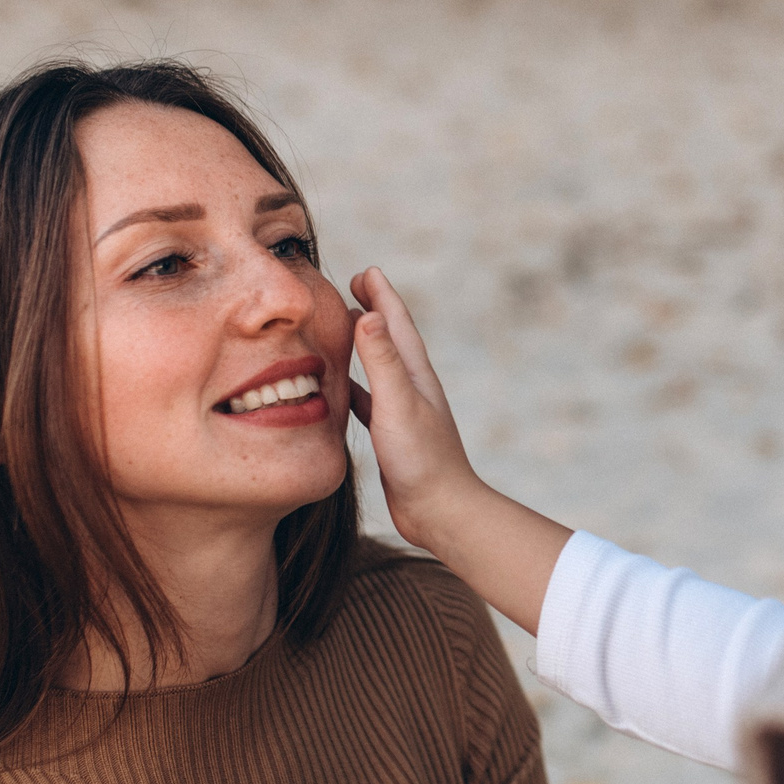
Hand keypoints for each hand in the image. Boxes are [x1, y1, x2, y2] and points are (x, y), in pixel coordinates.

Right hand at [347, 267, 570, 633]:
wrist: (440, 511)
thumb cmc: (422, 460)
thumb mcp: (398, 403)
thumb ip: (381, 361)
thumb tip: (366, 314)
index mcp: (415, 374)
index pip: (396, 323)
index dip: (380, 295)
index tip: (364, 271)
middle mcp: (412, 388)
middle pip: (389, 339)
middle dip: (372, 311)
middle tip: (353, 287)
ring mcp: (404, 412)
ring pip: (380, 369)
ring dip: (364, 347)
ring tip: (344, 330)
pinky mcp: (394, 437)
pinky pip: (371, 402)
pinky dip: (356, 387)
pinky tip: (343, 390)